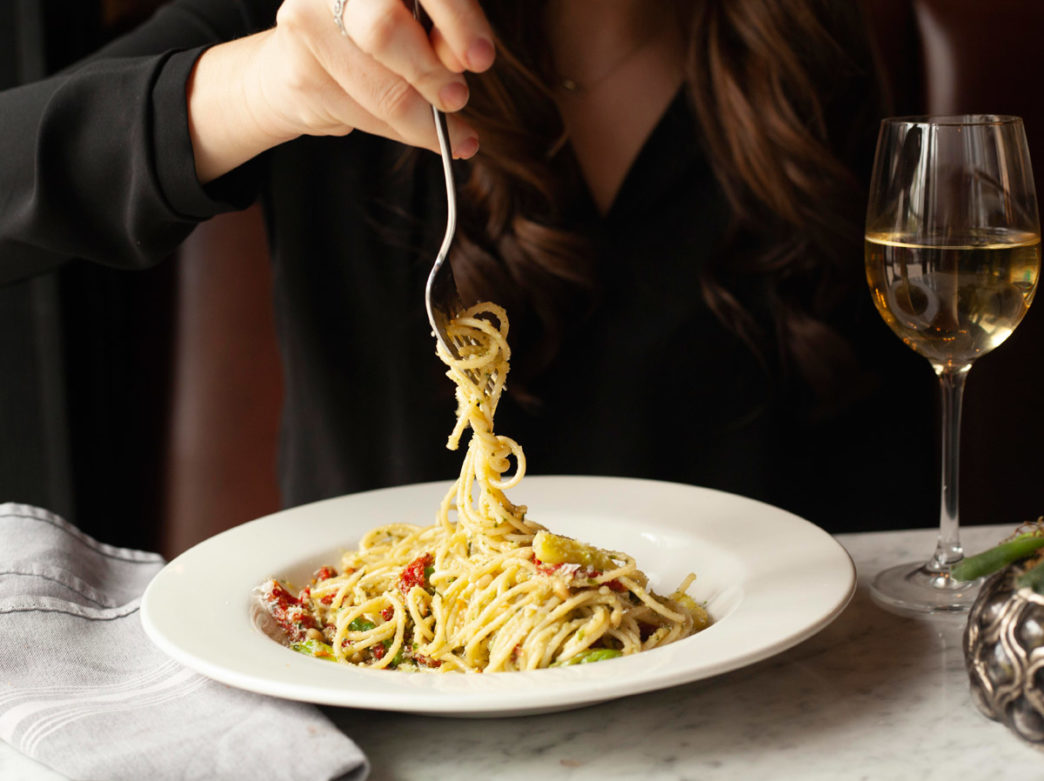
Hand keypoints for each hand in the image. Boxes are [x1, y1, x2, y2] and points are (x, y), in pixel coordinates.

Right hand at [188, 0, 494, 181]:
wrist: (292, 66)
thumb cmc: (367, 41)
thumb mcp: (414, 24)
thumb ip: (437, 34)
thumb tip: (466, 60)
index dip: (456, 17)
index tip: (480, 58)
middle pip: (383, 31)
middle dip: (431, 74)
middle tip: (456, 99)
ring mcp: (307, 26)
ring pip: (381, 90)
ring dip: (426, 122)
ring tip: (452, 133)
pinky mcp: (299, 74)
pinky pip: (366, 116)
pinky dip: (405, 131)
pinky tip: (422, 132)